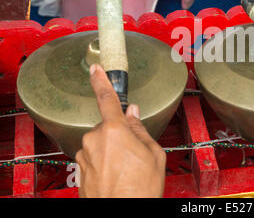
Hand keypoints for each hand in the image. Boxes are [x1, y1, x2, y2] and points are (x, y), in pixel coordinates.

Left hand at [75, 64, 165, 197]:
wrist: (122, 213)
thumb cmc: (140, 189)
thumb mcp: (154, 155)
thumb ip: (141, 129)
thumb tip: (134, 114)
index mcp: (114, 130)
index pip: (106, 98)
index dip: (101, 80)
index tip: (96, 69)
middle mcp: (94, 139)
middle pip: (108, 126)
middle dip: (120, 134)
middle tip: (135, 154)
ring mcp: (85, 156)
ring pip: (101, 143)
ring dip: (113, 150)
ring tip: (127, 170)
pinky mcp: (80, 170)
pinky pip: (95, 158)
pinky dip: (105, 163)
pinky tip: (118, 177)